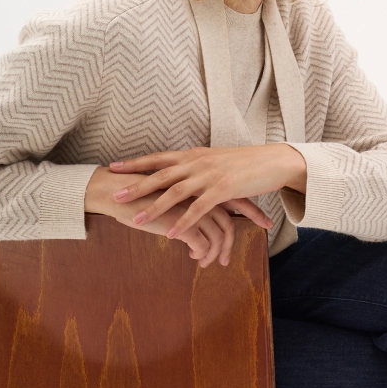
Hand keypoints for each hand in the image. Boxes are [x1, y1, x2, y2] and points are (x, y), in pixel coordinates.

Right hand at [84, 166, 261, 266]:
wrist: (116, 191)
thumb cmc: (140, 192)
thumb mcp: (170, 191)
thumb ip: (187, 197)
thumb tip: (201, 210)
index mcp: (201, 181)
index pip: (235, 196)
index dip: (251, 210)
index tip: (265, 222)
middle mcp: (200, 192)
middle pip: (231, 217)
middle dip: (239, 238)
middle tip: (232, 258)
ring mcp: (192, 206)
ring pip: (219, 233)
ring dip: (218, 252)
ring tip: (212, 264)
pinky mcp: (181, 221)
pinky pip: (202, 243)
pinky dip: (203, 254)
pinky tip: (196, 259)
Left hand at [108, 144, 306, 239]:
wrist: (272, 160)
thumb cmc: (244, 162)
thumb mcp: (215, 159)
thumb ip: (196, 165)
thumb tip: (180, 171)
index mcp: (194, 154)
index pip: (158, 158)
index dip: (136, 163)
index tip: (114, 167)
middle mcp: (198, 162)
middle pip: (161, 174)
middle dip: (136, 185)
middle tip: (116, 195)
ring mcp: (210, 175)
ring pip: (176, 192)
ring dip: (155, 207)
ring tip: (137, 220)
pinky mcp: (224, 189)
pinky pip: (199, 208)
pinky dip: (184, 221)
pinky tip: (172, 233)